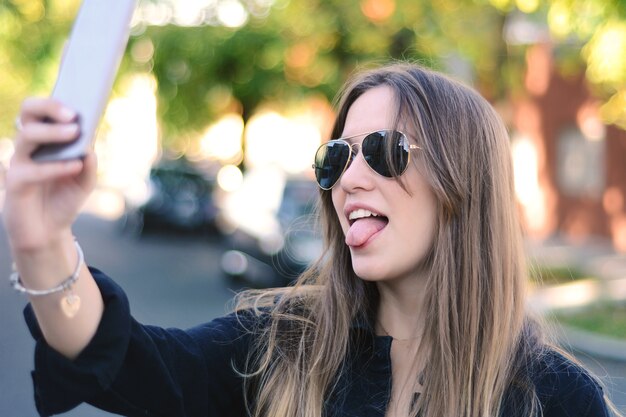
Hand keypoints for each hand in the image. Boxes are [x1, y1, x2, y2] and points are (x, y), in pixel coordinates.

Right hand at [2, 97, 96, 251]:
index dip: (57, 102)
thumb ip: (90, 162)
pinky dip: (55, 166)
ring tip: (75, 133)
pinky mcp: (15, 183)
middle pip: (28, 112)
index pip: (44, 110)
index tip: (80, 100)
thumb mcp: (86, 181)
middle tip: (72, 114)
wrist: (49, 231)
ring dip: (52, 132)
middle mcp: (30, 145)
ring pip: (27, 135)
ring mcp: (20, 162)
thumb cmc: (65, 199)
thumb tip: (89, 144)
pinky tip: (74, 166)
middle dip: (49, 107)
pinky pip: (32, 169)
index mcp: (46, 139)